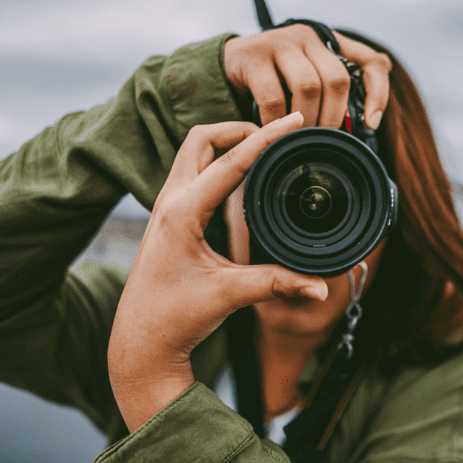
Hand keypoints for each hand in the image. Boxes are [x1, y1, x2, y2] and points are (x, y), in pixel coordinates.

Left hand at [107, 112, 328, 430]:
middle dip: (240, 128)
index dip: (267, 137)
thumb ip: (278, 284)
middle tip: (276, 134)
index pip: (232, 160)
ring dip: (226, 142)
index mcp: (183, 211)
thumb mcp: (230, 295)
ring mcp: (166, 207)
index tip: (294, 121)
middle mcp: (170, 201)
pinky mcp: (169, 218)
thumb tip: (321, 287)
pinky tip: (242, 176)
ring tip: (264, 148)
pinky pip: (193, 172)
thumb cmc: (174, 317)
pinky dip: (218, 162)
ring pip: (194, 152)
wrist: (140, 341)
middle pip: (203, 138)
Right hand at [223, 25, 391, 129]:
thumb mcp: (307, 80)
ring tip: (299, 140)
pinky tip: (274, 134)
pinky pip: (273, 97)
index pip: (370, 61)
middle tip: (323, 140)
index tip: (372, 123)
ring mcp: (280, 42)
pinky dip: (277, 123)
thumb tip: (370, 117)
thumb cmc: (275, 79)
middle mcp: (308, 37)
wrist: (228, 66)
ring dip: (307, 121)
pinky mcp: (254, 56)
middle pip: (337, 79)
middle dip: (334, 117)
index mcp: (329, 43)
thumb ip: (334, 92)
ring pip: (308, 86)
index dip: (378, 93)